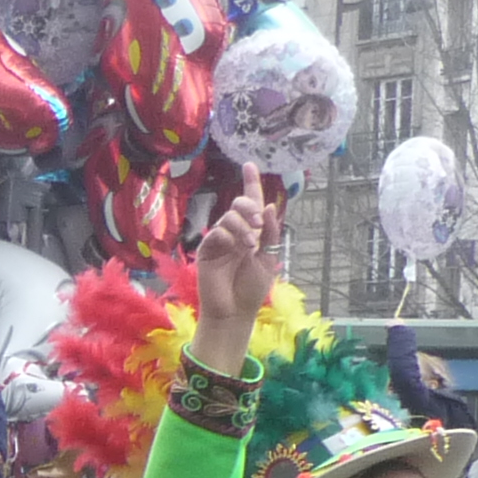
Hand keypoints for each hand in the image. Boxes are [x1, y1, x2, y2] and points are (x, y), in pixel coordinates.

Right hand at [189, 166, 284, 371]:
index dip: (250, 183)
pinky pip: (216, 233)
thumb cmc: (252, 289)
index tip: (250, 165)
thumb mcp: (269, 258)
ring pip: (228, 217)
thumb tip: (269, 206)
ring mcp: (218, 242)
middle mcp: (234, 233)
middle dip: (249, 207)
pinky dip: (229, 236)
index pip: (250, 204)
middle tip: (259, 223)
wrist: (235, 311)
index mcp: (251, 233)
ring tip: (251, 245)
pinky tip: (237, 249)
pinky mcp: (206, 251)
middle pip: (239, 205)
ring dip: (243, 227)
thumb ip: (271, 233)